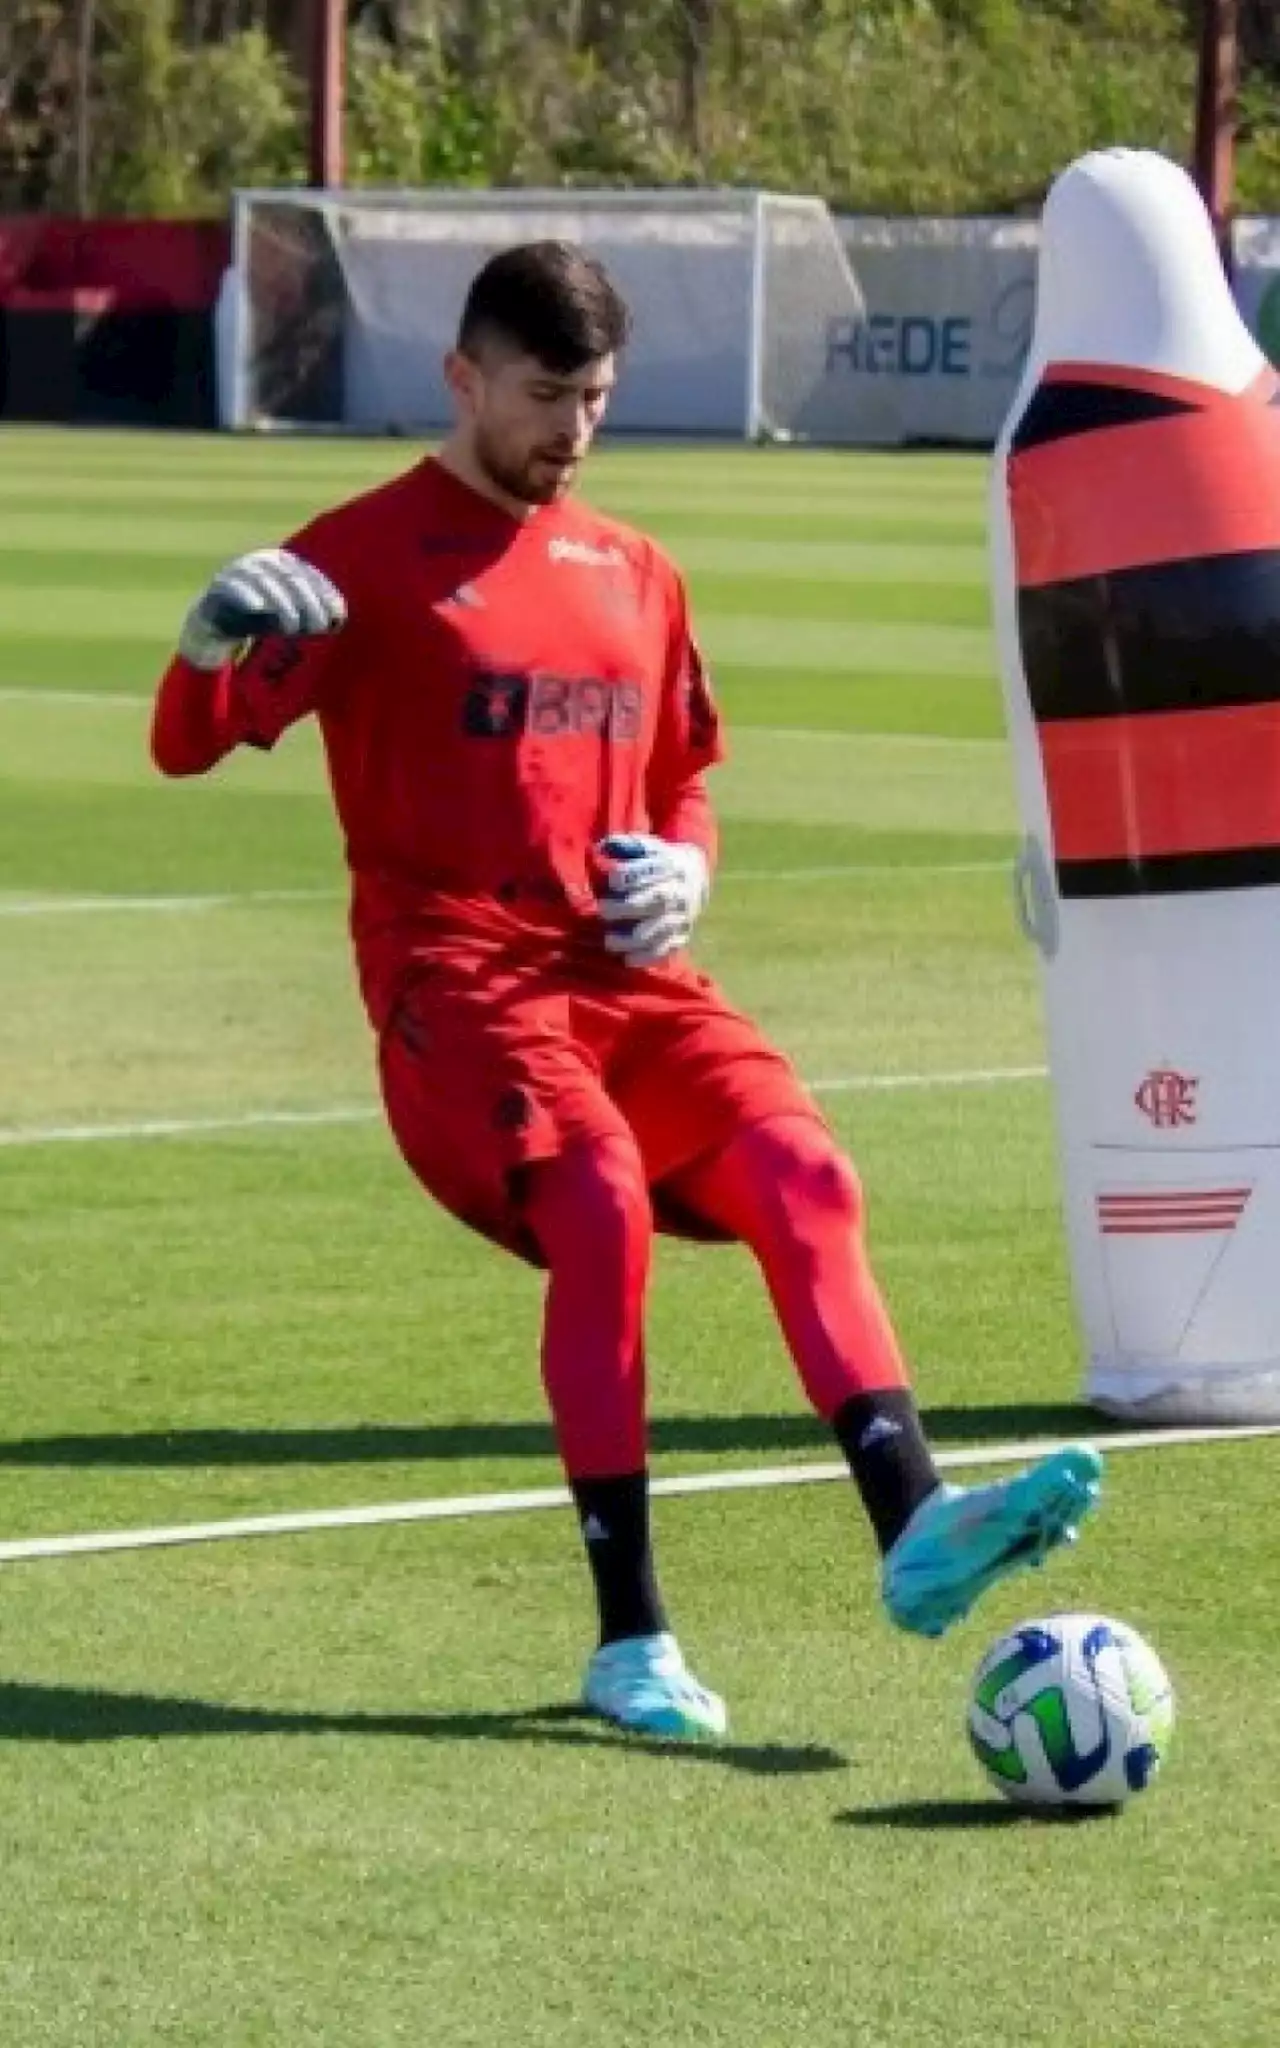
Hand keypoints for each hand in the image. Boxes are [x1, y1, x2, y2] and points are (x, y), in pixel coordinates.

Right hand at [178, 548, 346, 670]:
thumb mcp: (291, 614)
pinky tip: (258, 608)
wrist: (217, 625)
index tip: (338, 617)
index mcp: (282, 562)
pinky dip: (246, 596)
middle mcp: (261, 561)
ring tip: (293, 627)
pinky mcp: (219, 586)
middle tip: (318, 627)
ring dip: (282, 605)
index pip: (309, 575)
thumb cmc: (262, 619)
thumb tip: (339, 617)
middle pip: (290, 578)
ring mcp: (238, 571)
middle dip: (308, 603)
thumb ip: (313, 612)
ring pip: (264, 582)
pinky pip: (233, 588)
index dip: (325, 594)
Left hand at [596, 833, 709, 966]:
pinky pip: (668, 949)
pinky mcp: (683, 935)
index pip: (652, 870)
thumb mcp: (648, 847)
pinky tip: (628, 959)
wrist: (697, 875)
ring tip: (609, 941)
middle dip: (628, 907)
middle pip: (657, 899)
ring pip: (661, 929)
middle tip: (603, 910)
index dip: (631, 875)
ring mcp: (684, 915)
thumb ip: (626, 845)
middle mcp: (681, 891)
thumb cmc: (659, 861)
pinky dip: (648, 957)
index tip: (611, 881)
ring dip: (633, 938)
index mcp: (672, 865)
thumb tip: (602, 847)